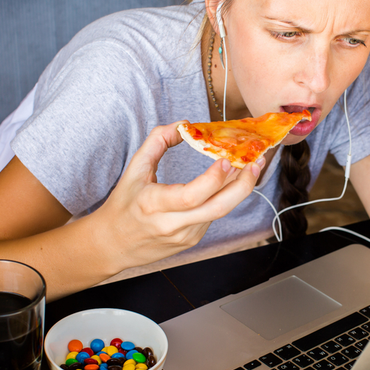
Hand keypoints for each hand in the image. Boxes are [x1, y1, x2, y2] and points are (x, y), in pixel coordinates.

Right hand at [93, 121, 261, 270]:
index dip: (213, 179)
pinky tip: (230, 183)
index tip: (226, 159)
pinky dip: (223, 198)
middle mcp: (172, 224)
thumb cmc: (123, 205)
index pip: (191, 196)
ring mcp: (185, 236)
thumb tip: (183, 124)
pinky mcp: (192, 241)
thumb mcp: (133, 170)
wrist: (113, 245)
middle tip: (256, 163)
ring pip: (220, 212)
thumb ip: (157, 143)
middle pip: (218, 208)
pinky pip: (213, 217)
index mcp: (153, 205)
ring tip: (249, 167)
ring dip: (237, 189)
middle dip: (242, 185)